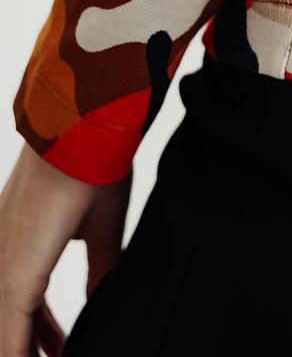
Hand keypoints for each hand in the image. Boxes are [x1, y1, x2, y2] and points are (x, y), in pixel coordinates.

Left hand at [0, 143, 131, 356]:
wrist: (86, 136)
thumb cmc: (96, 168)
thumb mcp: (101, 229)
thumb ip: (99, 268)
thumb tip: (102, 296)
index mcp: (19, 245)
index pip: (20, 308)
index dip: (38, 337)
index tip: (61, 351)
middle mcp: (1, 256)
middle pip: (8, 324)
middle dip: (30, 346)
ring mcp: (2, 268)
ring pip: (4, 333)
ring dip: (25, 352)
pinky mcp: (13, 277)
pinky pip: (9, 337)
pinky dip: (18, 355)